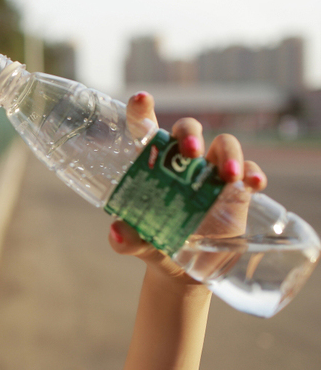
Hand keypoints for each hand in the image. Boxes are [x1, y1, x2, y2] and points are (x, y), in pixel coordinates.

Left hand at [107, 91, 267, 285]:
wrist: (183, 270)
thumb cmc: (154, 244)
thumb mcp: (140, 244)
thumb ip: (127, 240)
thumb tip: (117, 234)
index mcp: (153, 166)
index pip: (145, 130)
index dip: (142, 111)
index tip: (141, 99)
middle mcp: (182, 164)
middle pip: (187, 130)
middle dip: (190, 133)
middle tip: (190, 151)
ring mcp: (211, 174)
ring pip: (224, 145)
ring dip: (229, 154)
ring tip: (228, 175)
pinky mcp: (236, 191)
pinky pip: (249, 171)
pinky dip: (253, 173)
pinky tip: (253, 183)